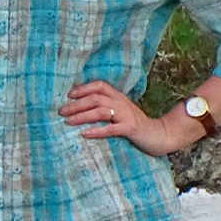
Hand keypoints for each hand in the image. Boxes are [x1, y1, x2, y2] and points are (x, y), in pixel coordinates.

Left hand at [59, 80, 186, 156]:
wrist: (159, 134)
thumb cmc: (136, 125)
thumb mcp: (121, 112)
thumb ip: (107, 108)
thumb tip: (83, 109)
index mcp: (118, 97)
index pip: (99, 86)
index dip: (83, 88)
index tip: (68, 95)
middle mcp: (121, 103)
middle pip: (95, 98)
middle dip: (76, 104)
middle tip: (61, 111)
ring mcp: (126, 115)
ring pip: (100, 111)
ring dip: (82, 116)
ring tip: (68, 122)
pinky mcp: (130, 129)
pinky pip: (110, 129)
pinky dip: (96, 131)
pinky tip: (84, 134)